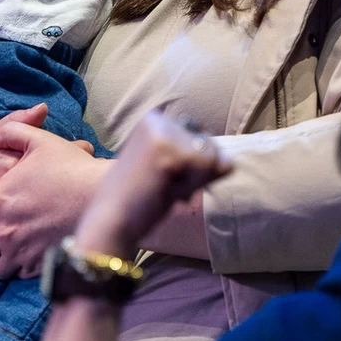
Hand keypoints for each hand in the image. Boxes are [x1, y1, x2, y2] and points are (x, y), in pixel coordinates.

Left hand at [0, 117, 109, 278]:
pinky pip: (23, 274)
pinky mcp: (42, 265)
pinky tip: (33, 254)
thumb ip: (11, 131)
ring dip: (0, 263)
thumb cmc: (72, 168)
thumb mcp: (40, 141)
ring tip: (10, 251)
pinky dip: (23, 267)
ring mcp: (23, 252)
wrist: (104, 200)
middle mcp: (4, 231)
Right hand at [74, 112, 231, 261]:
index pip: (200, 138)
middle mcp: (157, 119)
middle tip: (161, 185)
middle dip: (194, 174)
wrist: (110, 221)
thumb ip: (202, 160)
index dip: (190, 167)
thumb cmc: (139, 199)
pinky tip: (165, 191)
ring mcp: (162, 133)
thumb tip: (230, 164)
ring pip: (211, 157)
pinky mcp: (168, 151)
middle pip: (208, 145)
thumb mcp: (170, 170)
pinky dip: (193, 187)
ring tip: (163, 187)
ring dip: (194, 182)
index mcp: (154, 119)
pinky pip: (207, 169)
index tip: (160, 177)